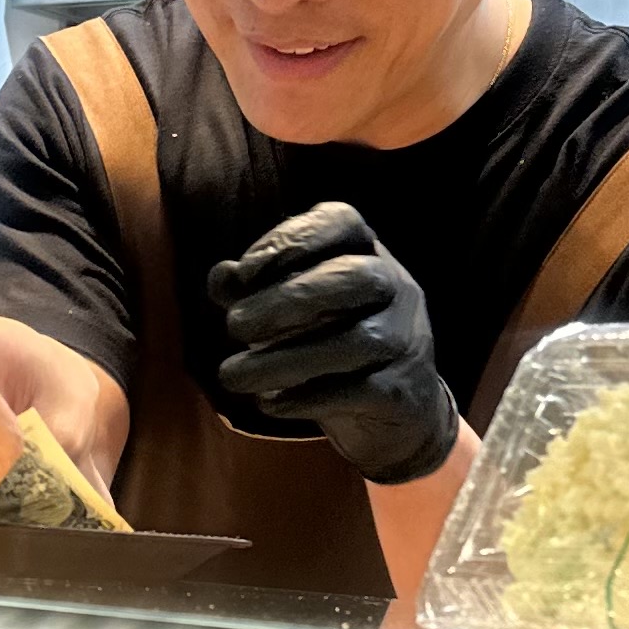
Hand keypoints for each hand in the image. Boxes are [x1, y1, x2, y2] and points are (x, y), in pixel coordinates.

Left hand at [209, 204, 455, 484]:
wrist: (393, 407)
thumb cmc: (329, 340)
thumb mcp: (288, 309)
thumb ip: (253, 289)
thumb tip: (222, 276)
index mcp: (365, 253)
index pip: (342, 220)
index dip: (294, 238)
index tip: (245, 271)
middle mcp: (396, 287)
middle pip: (355, 276)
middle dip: (288, 298)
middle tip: (233, 325)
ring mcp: (406, 338)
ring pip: (358, 340)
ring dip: (285, 358)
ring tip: (233, 374)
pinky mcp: (402, 390)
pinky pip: (360, 390)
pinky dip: (307, 397)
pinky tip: (268, 402)